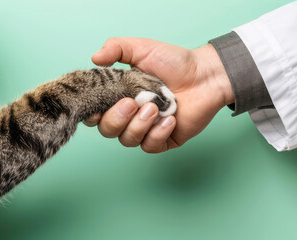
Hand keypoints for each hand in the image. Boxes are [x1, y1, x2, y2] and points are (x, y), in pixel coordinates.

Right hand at [85, 38, 233, 152]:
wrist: (205, 75)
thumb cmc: (175, 62)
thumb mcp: (142, 48)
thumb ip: (116, 48)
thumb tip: (94, 58)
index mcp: (120, 96)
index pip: (96, 112)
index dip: (92, 113)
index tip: (96, 107)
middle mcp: (131, 115)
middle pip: (108, 130)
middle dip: (116, 119)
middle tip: (131, 103)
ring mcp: (147, 129)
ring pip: (128, 140)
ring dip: (139, 125)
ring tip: (155, 107)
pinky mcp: (165, 140)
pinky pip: (151, 146)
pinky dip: (158, 134)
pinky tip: (170, 119)